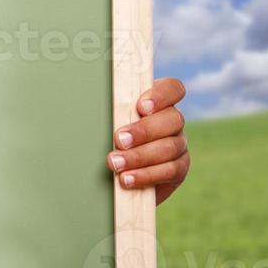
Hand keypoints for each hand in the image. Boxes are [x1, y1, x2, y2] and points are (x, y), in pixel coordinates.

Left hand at [106, 77, 189, 205]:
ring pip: (170, 147)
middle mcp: (173, 121)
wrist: (119, 167)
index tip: (140, 107)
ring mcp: (179, 144)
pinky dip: (146, 175)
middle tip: (119, 140)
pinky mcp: (179, 168)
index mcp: (159, 101)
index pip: (173, 88)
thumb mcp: (112, 117)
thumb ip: (113, 108)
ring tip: (116, 163)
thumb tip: (88, 99)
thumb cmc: (111, 133)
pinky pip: (170, 171)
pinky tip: (127, 179)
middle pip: (173, 119)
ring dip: (140, 156)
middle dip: (144, 130)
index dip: (161, 96)